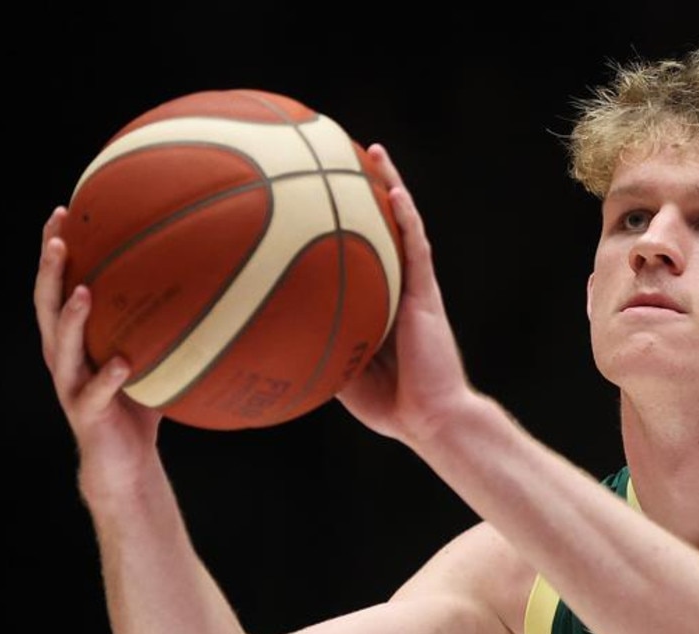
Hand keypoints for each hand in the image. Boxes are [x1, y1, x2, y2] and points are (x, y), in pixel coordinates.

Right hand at [35, 206, 161, 493]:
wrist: (124, 461)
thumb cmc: (139, 402)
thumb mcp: (152, 354)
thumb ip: (166, 322)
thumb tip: (211, 281)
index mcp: (74, 337)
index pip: (57, 284)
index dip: (55, 249)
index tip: (64, 210)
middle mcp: (64, 356)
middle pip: (46, 305)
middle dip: (50, 270)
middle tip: (59, 236)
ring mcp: (71, 385)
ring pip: (61, 346)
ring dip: (71, 318)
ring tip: (83, 290)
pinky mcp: (86, 414)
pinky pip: (95, 393)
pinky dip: (108, 378)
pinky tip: (123, 363)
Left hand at [335, 144, 476, 445]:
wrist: (429, 418)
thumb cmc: (389, 405)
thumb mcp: (338, 371)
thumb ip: (315, 344)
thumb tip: (269, 333)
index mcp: (379, 301)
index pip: (360, 250)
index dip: (343, 220)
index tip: (315, 192)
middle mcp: (398, 286)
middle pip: (381, 227)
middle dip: (364, 189)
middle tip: (340, 153)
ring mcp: (415, 287)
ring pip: (404, 225)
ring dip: (391, 186)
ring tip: (373, 151)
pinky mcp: (427, 294)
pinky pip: (416, 248)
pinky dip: (406, 217)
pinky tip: (393, 190)